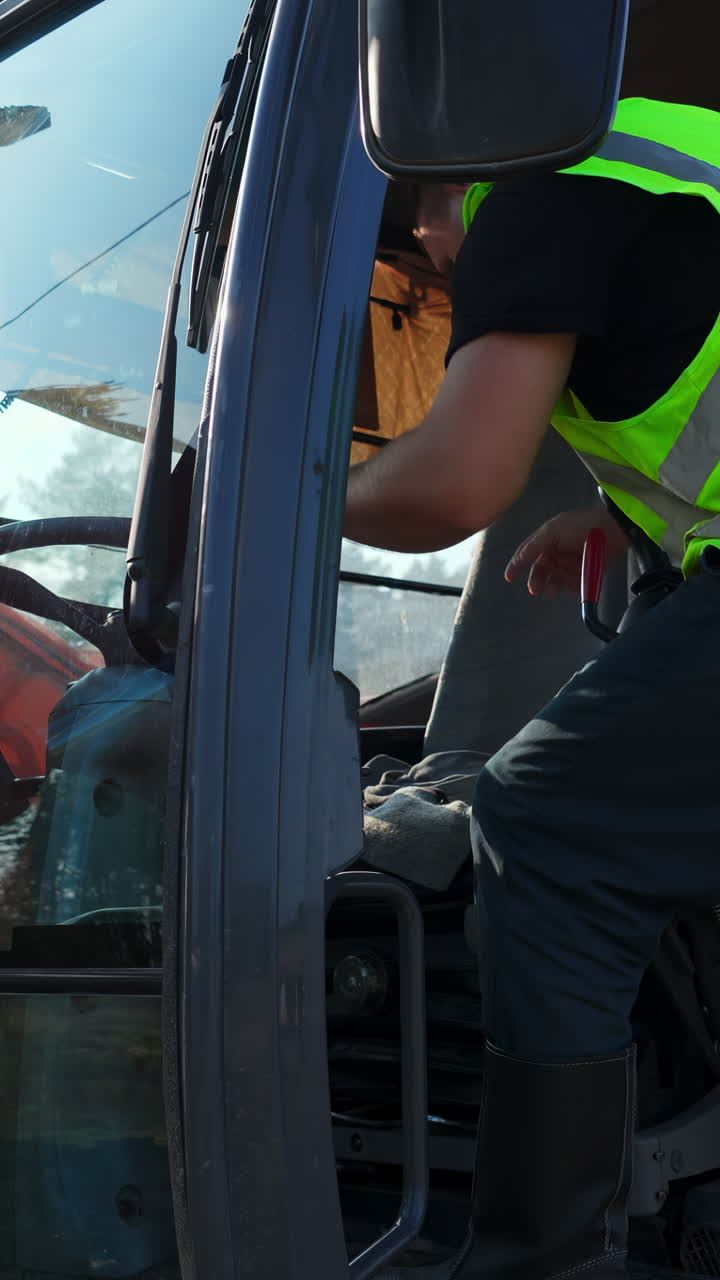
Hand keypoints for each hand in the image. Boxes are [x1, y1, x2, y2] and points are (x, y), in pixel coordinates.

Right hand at [504, 504, 629, 596]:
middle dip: (537, 579)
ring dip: (552, 585)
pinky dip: (569, 586)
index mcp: (548, 537)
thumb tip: (516, 561)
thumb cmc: (581, 526)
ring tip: (553, 590)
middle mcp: (558, 549)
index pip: (528, 553)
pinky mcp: (586, 570)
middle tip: (536, 590)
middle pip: (541, 568)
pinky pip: (573, 583)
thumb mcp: (552, 532)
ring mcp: (572, 561)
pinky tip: (570, 586)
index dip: (517, 565)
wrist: (614, 529)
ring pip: (556, 578)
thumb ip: (533, 547)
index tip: (509, 578)